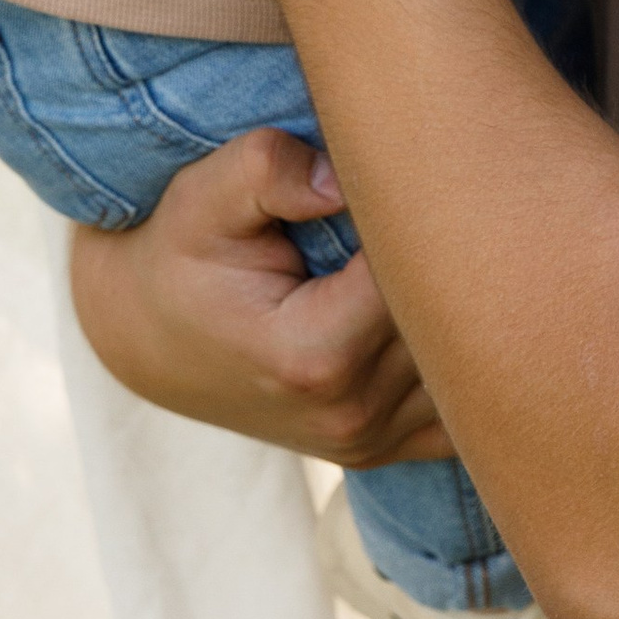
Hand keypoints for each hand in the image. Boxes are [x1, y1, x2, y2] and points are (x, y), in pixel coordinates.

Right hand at [68, 126, 450, 460]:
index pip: (424, 277)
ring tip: (434, 245)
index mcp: (315, 358)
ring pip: (468, 364)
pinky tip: (437, 304)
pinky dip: (460, 356)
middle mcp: (352, 415)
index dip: (429, 218)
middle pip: (458, 323)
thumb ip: (268, 170)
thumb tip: (341, 178)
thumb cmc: (183, 254)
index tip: (413, 177)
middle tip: (448, 199)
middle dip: (459, 258)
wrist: (150, 335)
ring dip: (466, 305)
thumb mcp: (203, 196)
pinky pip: (462, 408)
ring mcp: (371, 442)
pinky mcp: (384, 449)